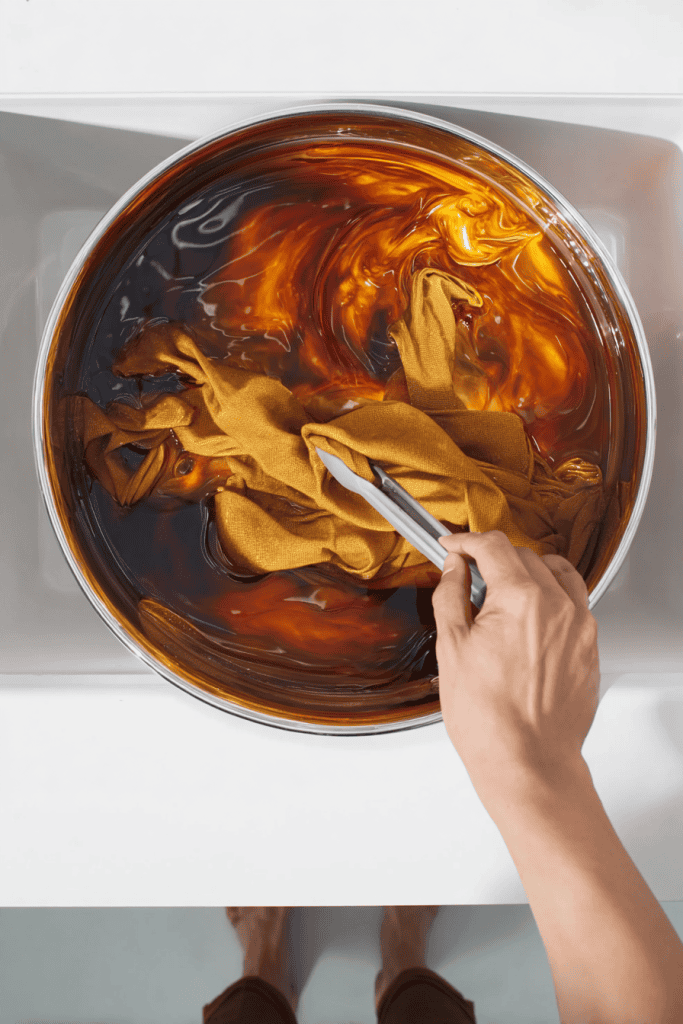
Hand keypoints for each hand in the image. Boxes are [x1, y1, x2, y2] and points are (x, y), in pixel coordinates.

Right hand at [431, 530, 600, 798]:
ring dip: (529, 571)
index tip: (452, 547)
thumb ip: (452, 596)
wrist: (527, 762)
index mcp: (521, 599)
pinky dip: (552, 597)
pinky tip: (529, 618)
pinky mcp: (590, 647)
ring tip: (503, 593)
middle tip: (469, 576)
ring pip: (557, 573)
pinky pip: (575, 603)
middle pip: (525, 556)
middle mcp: (558, 605)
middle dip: (493, 559)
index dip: (466, 541)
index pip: (494, 546)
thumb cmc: (489, 718)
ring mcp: (580, 626)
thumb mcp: (452, 648)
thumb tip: (453, 568)